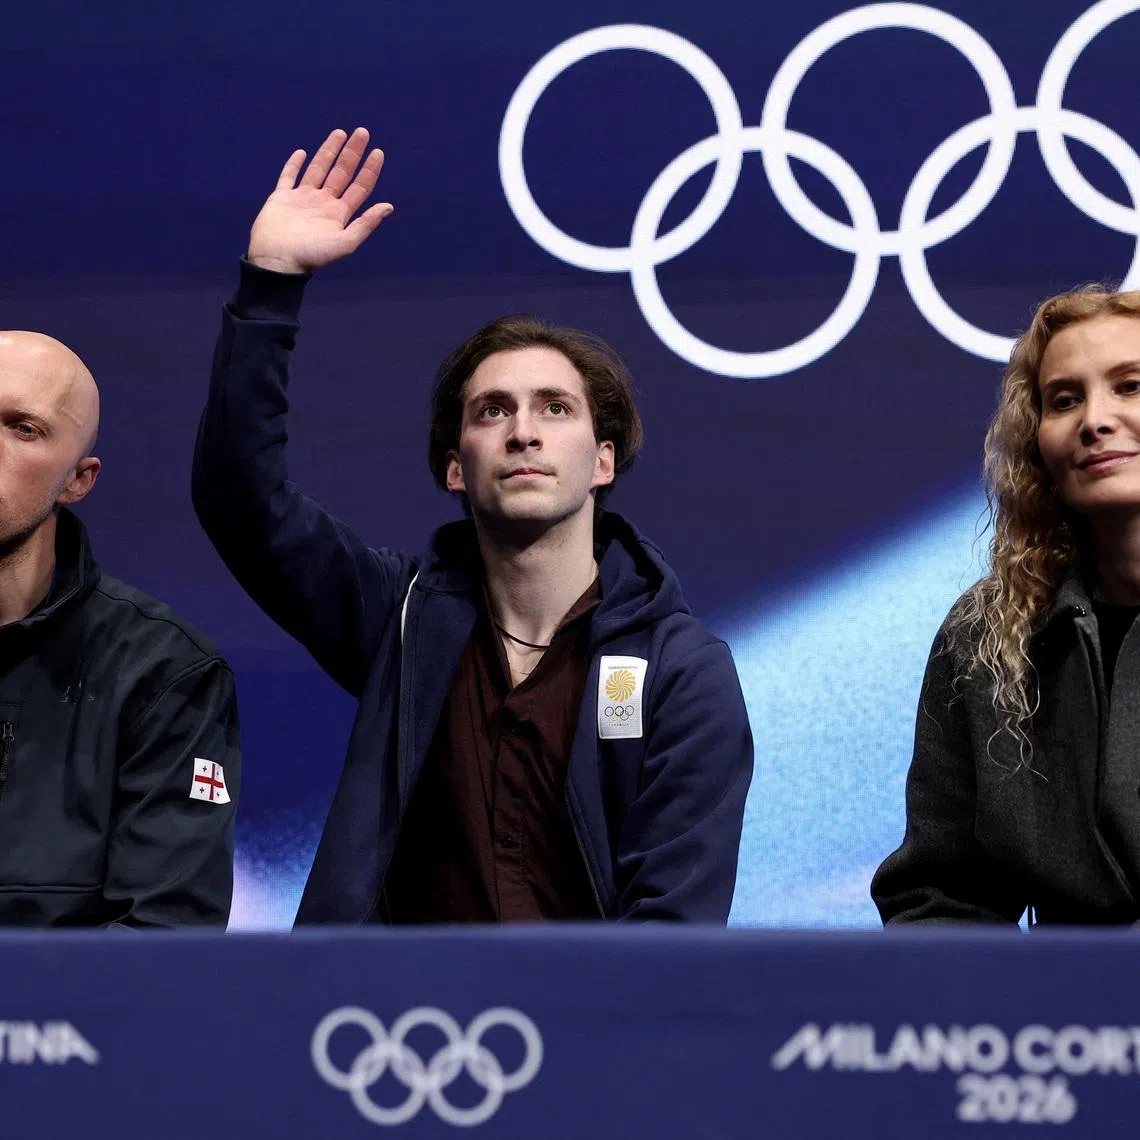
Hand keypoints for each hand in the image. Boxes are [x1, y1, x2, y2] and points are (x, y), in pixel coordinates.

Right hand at [247, 128, 393, 274]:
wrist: (277, 262)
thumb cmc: (311, 255)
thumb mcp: (345, 243)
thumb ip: (366, 224)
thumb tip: (389, 206)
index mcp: (339, 214)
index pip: (359, 187)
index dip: (369, 170)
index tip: (378, 151)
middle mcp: (323, 204)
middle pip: (341, 173)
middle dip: (352, 153)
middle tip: (362, 132)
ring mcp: (302, 199)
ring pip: (318, 169)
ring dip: (329, 151)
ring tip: (340, 133)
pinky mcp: (281, 198)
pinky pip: (288, 177)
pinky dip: (294, 165)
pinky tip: (301, 152)